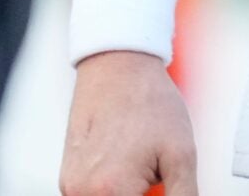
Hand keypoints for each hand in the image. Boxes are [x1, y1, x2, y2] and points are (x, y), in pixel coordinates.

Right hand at [61, 52, 195, 195]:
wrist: (117, 65)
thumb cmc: (149, 102)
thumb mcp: (181, 155)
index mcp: (111, 192)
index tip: (162, 189)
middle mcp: (81, 193)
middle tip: (153, 179)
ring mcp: (70, 186)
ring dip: (126, 195)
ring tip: (141, 168)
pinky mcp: (67, 178)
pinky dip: (110, 192)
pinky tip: (127, 166)